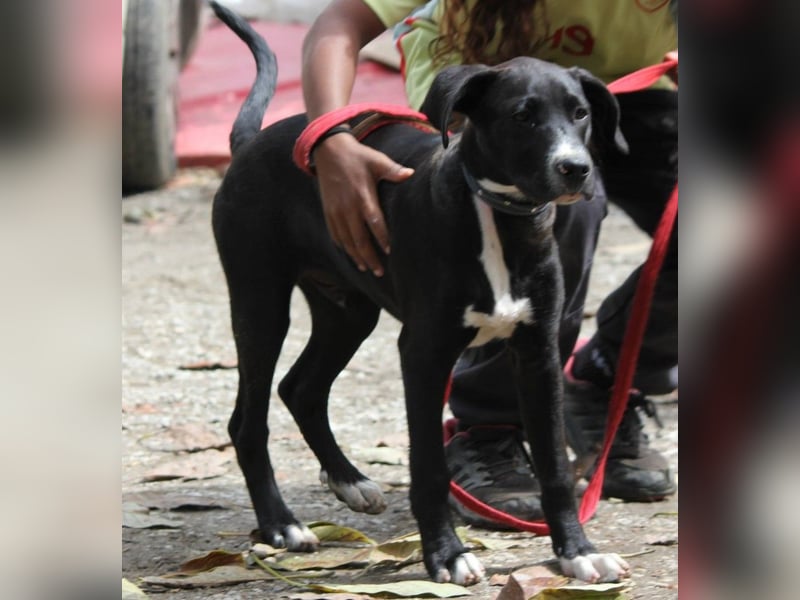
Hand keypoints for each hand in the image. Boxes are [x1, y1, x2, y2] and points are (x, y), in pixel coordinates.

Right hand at [313, 132, 413, 275]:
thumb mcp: (376, 160)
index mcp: (362, 196)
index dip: (381, 238)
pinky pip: (335, 234)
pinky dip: (343, 246)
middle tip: (379, 271)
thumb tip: (411, 174)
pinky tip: (351, 254)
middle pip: (359, 238)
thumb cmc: (357, 156)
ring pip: (346, 240)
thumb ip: (393, 170)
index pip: (374, 222)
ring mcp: (336, 211)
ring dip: (356, 256)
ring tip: (366, 268)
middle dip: (369, 257)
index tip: (389, 250)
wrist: (328, 151)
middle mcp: (347, 207)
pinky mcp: (328, 211)